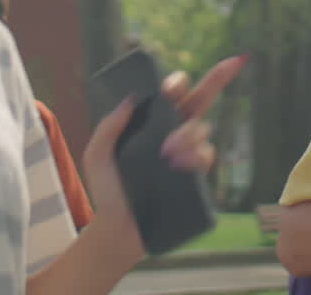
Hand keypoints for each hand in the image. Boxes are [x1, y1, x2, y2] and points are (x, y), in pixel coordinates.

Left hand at [80, 55, 246, 258]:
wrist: (120, 229)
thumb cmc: (108, 191)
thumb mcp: (97, 156)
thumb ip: (107, 127)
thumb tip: (130, 101)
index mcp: (153, 121)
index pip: (173, 91)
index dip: (177, 82)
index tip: (170, 88)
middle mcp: (174, 131)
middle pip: (202, 98)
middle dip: (213, 81)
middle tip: (179, 101)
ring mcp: (187, 153)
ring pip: (203, 128)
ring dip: (189, 134)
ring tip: (169, 153)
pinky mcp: (196, 175)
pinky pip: (207, 155)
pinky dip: (198, 156)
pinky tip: (182, 165)